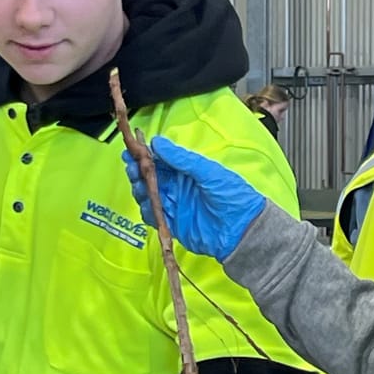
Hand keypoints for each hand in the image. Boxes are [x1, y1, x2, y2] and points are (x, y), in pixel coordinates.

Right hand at [122, 136, 265, 260]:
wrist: (242, 230)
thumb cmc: (232, 196)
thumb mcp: (208, 172)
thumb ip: (182, 159)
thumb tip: (157, 143)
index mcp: (188, 171)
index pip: (161, 160)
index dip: (145, 156)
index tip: (131, 151)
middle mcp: (179, 187)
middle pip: (150, 177)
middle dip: (138, 171)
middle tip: (132, 168)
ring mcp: (175, 205)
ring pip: (149, 195)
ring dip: (140, 189)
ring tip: (139, 185)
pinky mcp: (173, 224)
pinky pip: (154, 216)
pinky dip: (147, 210)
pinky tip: (146, 204)